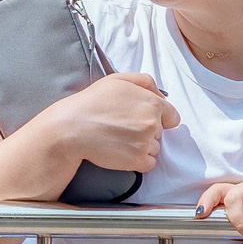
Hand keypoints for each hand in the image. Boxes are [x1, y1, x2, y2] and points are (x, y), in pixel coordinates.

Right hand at [44, 71, 177, 174]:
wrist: (70, 127)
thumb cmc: (90, 102)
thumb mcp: (116, 79)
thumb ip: (144, 81)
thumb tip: (161, 95)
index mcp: (152, 103)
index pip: (172, 117)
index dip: (158, 118)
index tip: (141, 120)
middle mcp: (153, 123)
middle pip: (160, 133)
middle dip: (145, 131)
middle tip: (120, 127)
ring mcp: (146, 143)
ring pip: (154, 148)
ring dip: (140, 146)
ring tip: (117, 139)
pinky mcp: (137, 160)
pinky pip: (149, 164)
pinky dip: (137, 161)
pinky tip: (120, 152)